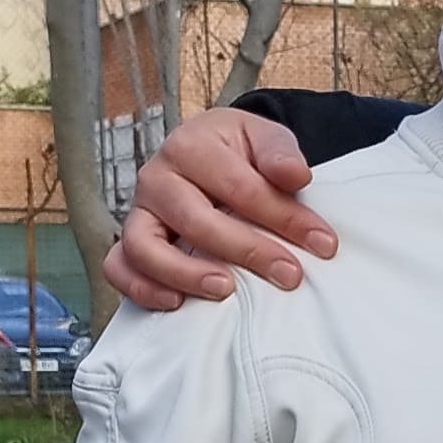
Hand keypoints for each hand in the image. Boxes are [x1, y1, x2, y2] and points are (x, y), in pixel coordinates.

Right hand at [99, 110, 335, 311]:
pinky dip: (142, 288)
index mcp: (191, 145)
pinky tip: (177, 303)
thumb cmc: (240, 153)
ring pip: (144, 247)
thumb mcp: (265, 138)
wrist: (212, 156)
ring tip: (226, 290)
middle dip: (247, 251)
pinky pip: (119, 269)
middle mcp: (157, 177)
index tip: (323, 244)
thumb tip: (295, 176)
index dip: (284, 218)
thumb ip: (280, 153)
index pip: (239, 187)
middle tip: (289, 274)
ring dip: (186, 273)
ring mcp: (140, 212)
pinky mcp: (130, 243)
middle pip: (195, 220)